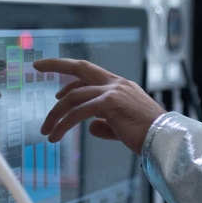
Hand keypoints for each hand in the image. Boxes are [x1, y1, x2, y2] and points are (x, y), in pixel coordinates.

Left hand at [33, 58, 165, 154]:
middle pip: (81, 67)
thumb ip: (106, 124)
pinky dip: (63, 124)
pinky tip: (56, 136)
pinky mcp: (109, 103)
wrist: (164, 138)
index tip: (56, 87)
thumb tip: (90, 127)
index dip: (71, 77)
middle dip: (57, 64)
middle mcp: (116, 84)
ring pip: (73, 97)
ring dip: (55, 114)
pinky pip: (78, 112)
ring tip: (46, 132)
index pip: (91, 75)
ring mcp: (113, 91)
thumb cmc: (148, 134)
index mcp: (121, 87)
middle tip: (37, 66)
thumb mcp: (122, 126)